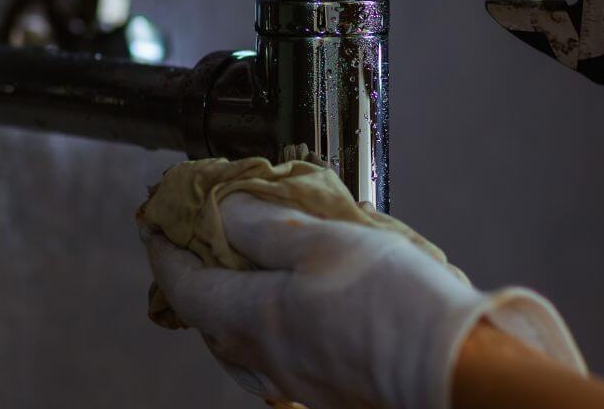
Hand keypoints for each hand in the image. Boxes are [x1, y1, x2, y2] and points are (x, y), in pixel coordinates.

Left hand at [143, 193, 582, 408]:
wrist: (451, 366)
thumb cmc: (390, 302)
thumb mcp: (322, 241)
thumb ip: (266, 226)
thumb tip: (221, 212)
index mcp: (252, 316)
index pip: (184, 282)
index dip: (163, 247)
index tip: (152, 221)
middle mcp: (265, 357)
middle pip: (207, 319)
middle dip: (192, 280)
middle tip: (192, 246)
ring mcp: (296, 380)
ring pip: (239, 346)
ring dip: (227, 310)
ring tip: (235, 282)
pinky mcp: (329, 390)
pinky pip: (276, 361)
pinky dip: (266, 333)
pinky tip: (289, 322)